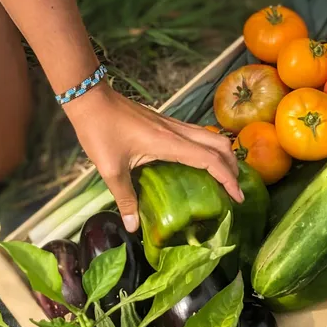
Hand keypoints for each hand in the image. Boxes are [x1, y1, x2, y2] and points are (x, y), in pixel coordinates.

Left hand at [64, 85, 242, 231]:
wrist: (90, 99)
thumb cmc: (100, 130)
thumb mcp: (110, 169)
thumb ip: (125, 199)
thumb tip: (132, 227)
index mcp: (169, 143)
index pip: (210, 159)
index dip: (227, 178)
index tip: (237, 197)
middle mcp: (177, 132)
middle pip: (219, 144)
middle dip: (233, 165)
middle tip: (234, 189)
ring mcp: (172, 125)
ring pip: (210, 136)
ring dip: (222, 155)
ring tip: (224, 177)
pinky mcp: (165, 123)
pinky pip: (196, 135)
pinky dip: (208, 149)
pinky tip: (199, 164)